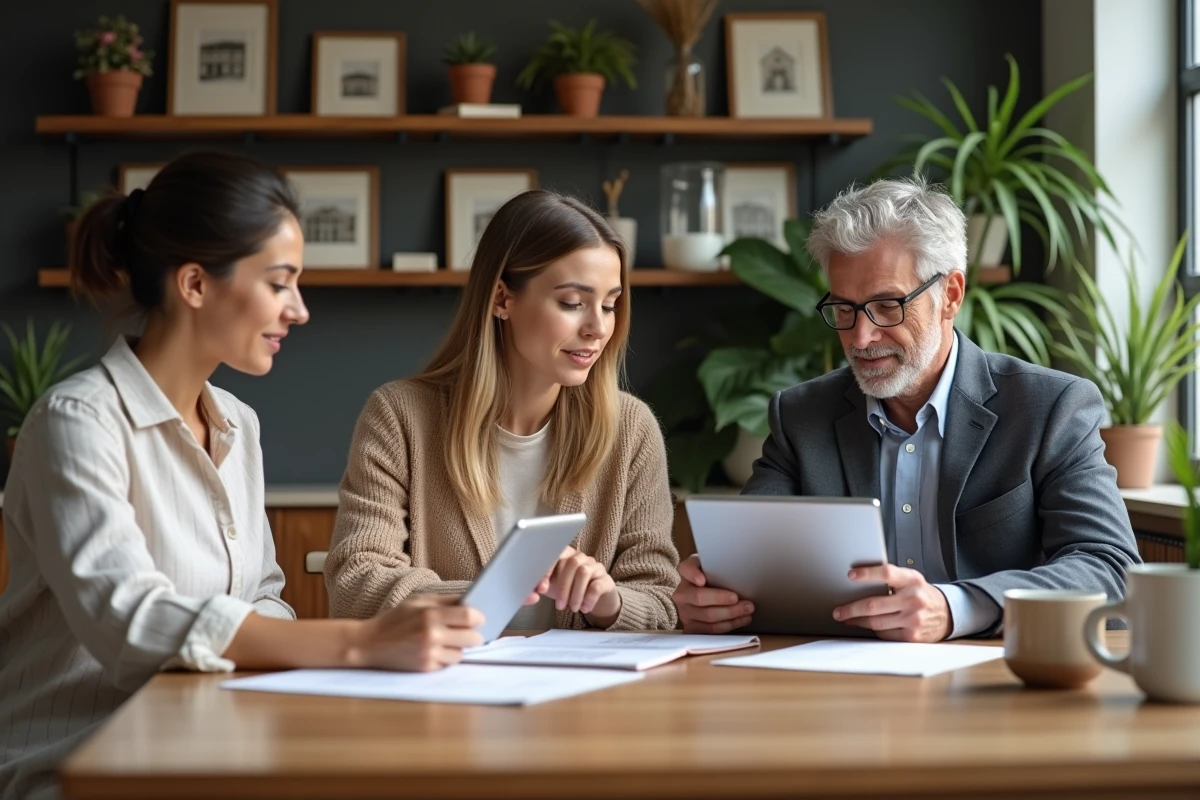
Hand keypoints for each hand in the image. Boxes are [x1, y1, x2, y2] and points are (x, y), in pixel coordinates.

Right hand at [352, 594, 484, 670]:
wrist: (368, 644)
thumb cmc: (395, 619)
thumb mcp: (417, 601)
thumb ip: (444, 601)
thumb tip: (471, 602)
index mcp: (430, 614)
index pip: (470, 616)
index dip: (479, 617)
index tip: (478, 618)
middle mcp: (432, 635)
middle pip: (472, 638)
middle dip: (473, 635)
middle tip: (466, 631)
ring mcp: (429, 654)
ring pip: (462, 654)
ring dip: (458, 648)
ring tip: (445, 641)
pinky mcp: (425, 668)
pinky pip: (448, 664)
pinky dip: (445, 658)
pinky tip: (434, 651)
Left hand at [535, 547, 620, 625]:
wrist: (592, 601)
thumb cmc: (568, 590)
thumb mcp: (553, 587)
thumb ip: (540, 587)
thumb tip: (529, 594)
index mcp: (565, 555)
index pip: (556, 555)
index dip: (548, 570)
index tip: (541, 587)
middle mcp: (581, 557)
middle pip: (571, 563)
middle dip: (563, 586)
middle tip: (559, 606)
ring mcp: (595, 567)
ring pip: (584, 572)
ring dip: (575, 593)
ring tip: (572, 608)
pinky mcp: (606, 580)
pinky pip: (597, 585)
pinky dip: (589, 598)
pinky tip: (584, 608)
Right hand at [672, 554, 753, 633]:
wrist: (705, 594)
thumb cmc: (713, 578)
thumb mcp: (713, 566)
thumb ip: (719, 565)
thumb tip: (736, 569)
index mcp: (685, 572)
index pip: (686, 569)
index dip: (693, 575)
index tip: (702, 580)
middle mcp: (681, 593)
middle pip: (700, 598)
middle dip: (723, 599)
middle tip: (742, 599)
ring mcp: (684, 612)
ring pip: (708, 617)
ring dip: (731, 614)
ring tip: (747, 610)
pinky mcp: (691, 627)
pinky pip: (710, 630)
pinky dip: (728, 625)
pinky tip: (741, 620)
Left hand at [833, 565, 951, 641]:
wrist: (948, 614)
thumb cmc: (922, 594)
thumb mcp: (911, 580)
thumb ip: (891, 579)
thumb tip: (858, 582)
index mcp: (912, 580)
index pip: (887, 573)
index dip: (867, 574)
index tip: (850, 576)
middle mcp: (914, 599)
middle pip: (874, 605)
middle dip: (851, 609)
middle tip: (838, 611)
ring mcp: (913, 619)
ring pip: (875, 622)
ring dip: (857, 621)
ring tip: (848, 618)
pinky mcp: (912, 636)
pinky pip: (884, 634)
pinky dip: (874, 630)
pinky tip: (868, 625)